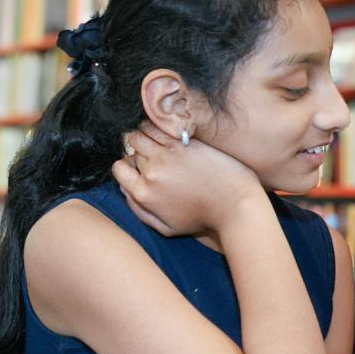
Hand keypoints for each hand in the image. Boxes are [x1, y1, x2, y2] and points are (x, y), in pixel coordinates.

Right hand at [112, 122, 261, 235]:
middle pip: (131, 148)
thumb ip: (140, 211)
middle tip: (154, 150)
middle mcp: (151, 173)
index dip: (129, 165)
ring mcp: (167, 155)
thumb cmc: (204, 218)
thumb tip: (126, 191)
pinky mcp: (184, 143)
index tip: (142, 164)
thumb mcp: (166, 228)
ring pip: (141, 133)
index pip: (119, 168)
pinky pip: (160, 126)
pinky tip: (171, 132)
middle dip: (139, 148)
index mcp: (143, 194)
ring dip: (147, 133)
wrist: (235, 205)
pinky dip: (160, 125)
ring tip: (160, 139)